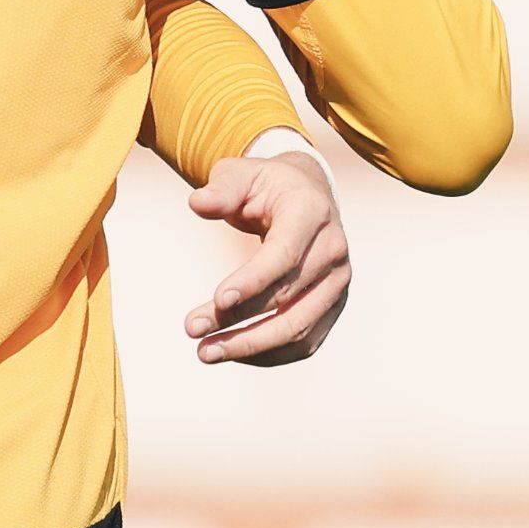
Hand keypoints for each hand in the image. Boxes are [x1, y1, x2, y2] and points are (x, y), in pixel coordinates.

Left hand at [183, 145, 349, 364]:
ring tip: (206, 353)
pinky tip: (233, 353)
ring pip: (299, 327)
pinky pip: (306, 340)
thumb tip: (197, 203)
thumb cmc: (265, 185)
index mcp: (311, 214)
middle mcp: (333, 250)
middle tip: (191, 330)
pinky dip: (271, 353)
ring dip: (252, 346)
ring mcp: (337, 281)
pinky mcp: (332, 303)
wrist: (307, 193)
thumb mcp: (240, 174)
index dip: (254, 281)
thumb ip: (221, 189)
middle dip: (238, 319)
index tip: (217, 300)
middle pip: (287, 297)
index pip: (285, 255)